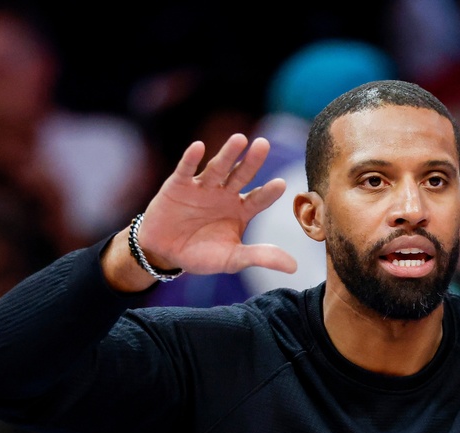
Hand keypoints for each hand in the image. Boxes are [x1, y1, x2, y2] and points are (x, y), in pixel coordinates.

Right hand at [131, 134, 297, 276]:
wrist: (165, 253)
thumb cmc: (202, 254)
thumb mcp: (233, 259)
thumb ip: (260, 257)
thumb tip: (294, 267)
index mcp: (242, 209)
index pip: (259, 198)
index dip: (269, 192)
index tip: (281, 184)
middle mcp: (225, 194)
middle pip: (242, 175)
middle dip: (252, 161)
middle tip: (264, 144)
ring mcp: (203, 187)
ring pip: (217, 168)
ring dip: (228, 154)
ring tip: (240, 139)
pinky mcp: (178, 185)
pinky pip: (185, 170)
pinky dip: (191, 159)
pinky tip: (198, 147)